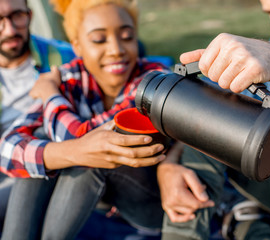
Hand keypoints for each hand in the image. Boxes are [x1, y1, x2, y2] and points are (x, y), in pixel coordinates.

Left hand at [30, 66, 61, 102]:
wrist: (48, 89)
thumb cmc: (53, 82)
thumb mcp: (57, 74)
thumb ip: (55, 69)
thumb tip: (54, 66)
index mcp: (42, 76)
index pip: (43, 77)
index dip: (47, 80)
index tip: (51, 83)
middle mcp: (37, 81)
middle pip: (39, 83)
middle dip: (42, 86)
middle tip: (48, 89)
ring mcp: (34, 87)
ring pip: (36, 88)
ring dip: (39, 91)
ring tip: (45, 94)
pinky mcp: (32, 93)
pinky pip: (33, 95)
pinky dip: (35, 96)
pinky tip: (39, 97)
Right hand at [44, 120, 165, 169]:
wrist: (77, 154)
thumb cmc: (91, 138)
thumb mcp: (102, 128)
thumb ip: (116, 122)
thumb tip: (131, 113)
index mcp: (107, 139)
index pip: (125, 141)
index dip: (139, 141)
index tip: (150, 138)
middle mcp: (110, 151)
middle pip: (133, 154)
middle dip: (149, 152)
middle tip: (161, 147)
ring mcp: (112, 160)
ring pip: (134, 163)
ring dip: (150, 161)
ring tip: (161, 156)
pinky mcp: (114, 166)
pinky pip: (130, 164)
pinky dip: (142, 162)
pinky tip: (152, 159)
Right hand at [157, 152, 214, 222]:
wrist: (164, 171)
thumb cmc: (178, 171)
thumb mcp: (190, 174)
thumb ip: (198, 187)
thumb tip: (205, 199)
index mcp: (178, 194)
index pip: (196, 204)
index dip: (206, 203)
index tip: (212, 202)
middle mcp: (171, 202)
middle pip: (192, 209)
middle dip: (199, 202)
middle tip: (200, 191)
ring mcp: (167, 205)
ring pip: (186, 212)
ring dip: (193, 206)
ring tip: (193, 194)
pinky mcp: (165, 206)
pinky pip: (175, 218)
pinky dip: (183, 218)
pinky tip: (191, 215)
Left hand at [180, 33, 269, 92]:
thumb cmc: (244, 54)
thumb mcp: (223, 49)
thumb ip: (201, 54)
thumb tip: (182, 59)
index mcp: (222, 40)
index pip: (203, 65)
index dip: (210, 71)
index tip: (220, 68)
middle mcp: (232, 46)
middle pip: (213, 76)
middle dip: (222, 78)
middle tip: (233, 71)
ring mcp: (244, 56)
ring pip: (224, 83)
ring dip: (231, 83)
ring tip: (240, 74)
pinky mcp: (254, 68)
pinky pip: (236, 87)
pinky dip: (240, 87)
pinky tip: (246, 79)